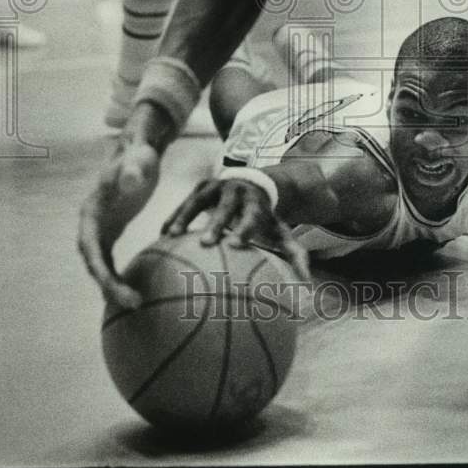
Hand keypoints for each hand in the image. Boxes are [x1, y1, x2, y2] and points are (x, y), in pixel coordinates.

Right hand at [78, 102, 172, 307]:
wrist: (139, 151)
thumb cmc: (140, 155)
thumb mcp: (140, 160)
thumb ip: (135, 169)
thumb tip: (130, 182)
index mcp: (92, 211)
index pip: (91, 249)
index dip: (101, 272)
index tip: (117, 289)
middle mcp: (90, 224)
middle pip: (93, 263)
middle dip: (108, 286)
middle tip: (134, 304)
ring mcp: (99, 230)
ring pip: (100, 266)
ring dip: (113, 287)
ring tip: (137, 305)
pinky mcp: (111, 232)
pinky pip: (109, 262)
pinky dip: (118, 278)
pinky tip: (136, 292)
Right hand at [161, 178, 310, 281]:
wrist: (253, 183)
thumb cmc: (265, 218)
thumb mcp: (280, 231)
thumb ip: (294, 255)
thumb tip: (307, 283)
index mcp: (257, 202)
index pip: (252, 215)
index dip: (244, 228)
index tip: (236, 245)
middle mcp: (236, 190)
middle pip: (225, 205)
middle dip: (215, 221)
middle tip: (204, 242)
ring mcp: (216, 186)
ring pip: (198, 199)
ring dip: (184, 215)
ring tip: (170, 235)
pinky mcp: (200, 187)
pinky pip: (183, 202)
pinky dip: (173, 216)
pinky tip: (160, 237)